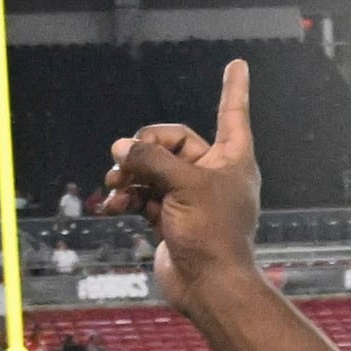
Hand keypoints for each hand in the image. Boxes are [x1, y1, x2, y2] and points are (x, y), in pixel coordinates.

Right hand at [100, 57, 260, 314]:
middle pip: (172, 142)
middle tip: (124, 160)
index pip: (231, 112)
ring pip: (153, 169)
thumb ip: (151, 159)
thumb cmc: (212, 234)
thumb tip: (120, 147)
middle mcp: (213, 174)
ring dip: (130, 173)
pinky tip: (112, 204)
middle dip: (144, 148)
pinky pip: (143, 195)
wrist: (208, 286)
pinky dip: (126, 197)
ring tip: (114, 183)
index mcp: (232, 158)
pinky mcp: (170, 217)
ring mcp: (190, 196)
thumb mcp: (183, 185)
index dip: (232, 87)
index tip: (237, 64)